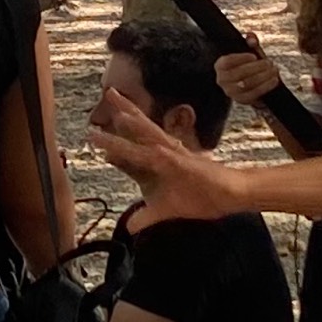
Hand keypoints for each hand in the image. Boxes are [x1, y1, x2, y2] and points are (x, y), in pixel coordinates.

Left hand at [89, 97, 245, 224]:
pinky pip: (167, 154)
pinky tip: (146, 140)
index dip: (113, 141)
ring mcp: (173, 156)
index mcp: (156, 162)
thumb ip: (144, 217)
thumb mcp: (163, 211)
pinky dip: (157, 149)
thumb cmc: (198, 198)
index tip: (94, 135)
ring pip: (148, 136)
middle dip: (124, 111)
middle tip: (109, 92)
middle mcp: (162, 153)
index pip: (130, 150)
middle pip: (139, 129)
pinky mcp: (184, 163)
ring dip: (134, 123)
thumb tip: (129, 228)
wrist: (227, 197)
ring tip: (119, 109)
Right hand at [211, 49, 286, 107]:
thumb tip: (251, 38)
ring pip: (246, 84)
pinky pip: (253, 94)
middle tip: (269, 63)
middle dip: (256, 67)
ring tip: (274, 70)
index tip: (254, 56)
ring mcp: (230, 92)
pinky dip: (266, 87)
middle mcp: (222, 80)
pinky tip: (274, 80)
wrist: (250, 83)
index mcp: (220, 65)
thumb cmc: (248, 64)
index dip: (241, 58)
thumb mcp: (249, 51)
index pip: (227, 61)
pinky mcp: (241, 100)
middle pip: (238, 73)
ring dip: (263, 76)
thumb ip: (250, 42)